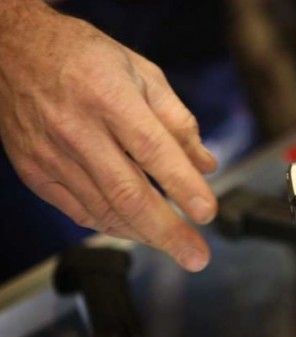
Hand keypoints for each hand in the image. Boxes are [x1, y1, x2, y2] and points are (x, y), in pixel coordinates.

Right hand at [0, 2, 216, 270]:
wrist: (12, 51)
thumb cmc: (84, 57)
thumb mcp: (142, 72)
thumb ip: (177, 121)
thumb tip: (205, 165)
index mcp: (108, 96)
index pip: (152, 150)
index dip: (182, 186)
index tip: (207, 213)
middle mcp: (77, 129)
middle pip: (127, 193)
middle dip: (167, 232)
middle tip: (196, 257)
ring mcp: (51, 155)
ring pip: (103, 210)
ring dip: (144, 234)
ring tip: (176, 247)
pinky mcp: (35, 172)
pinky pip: (79, 211)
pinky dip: (113, 226)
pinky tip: (138, 232)